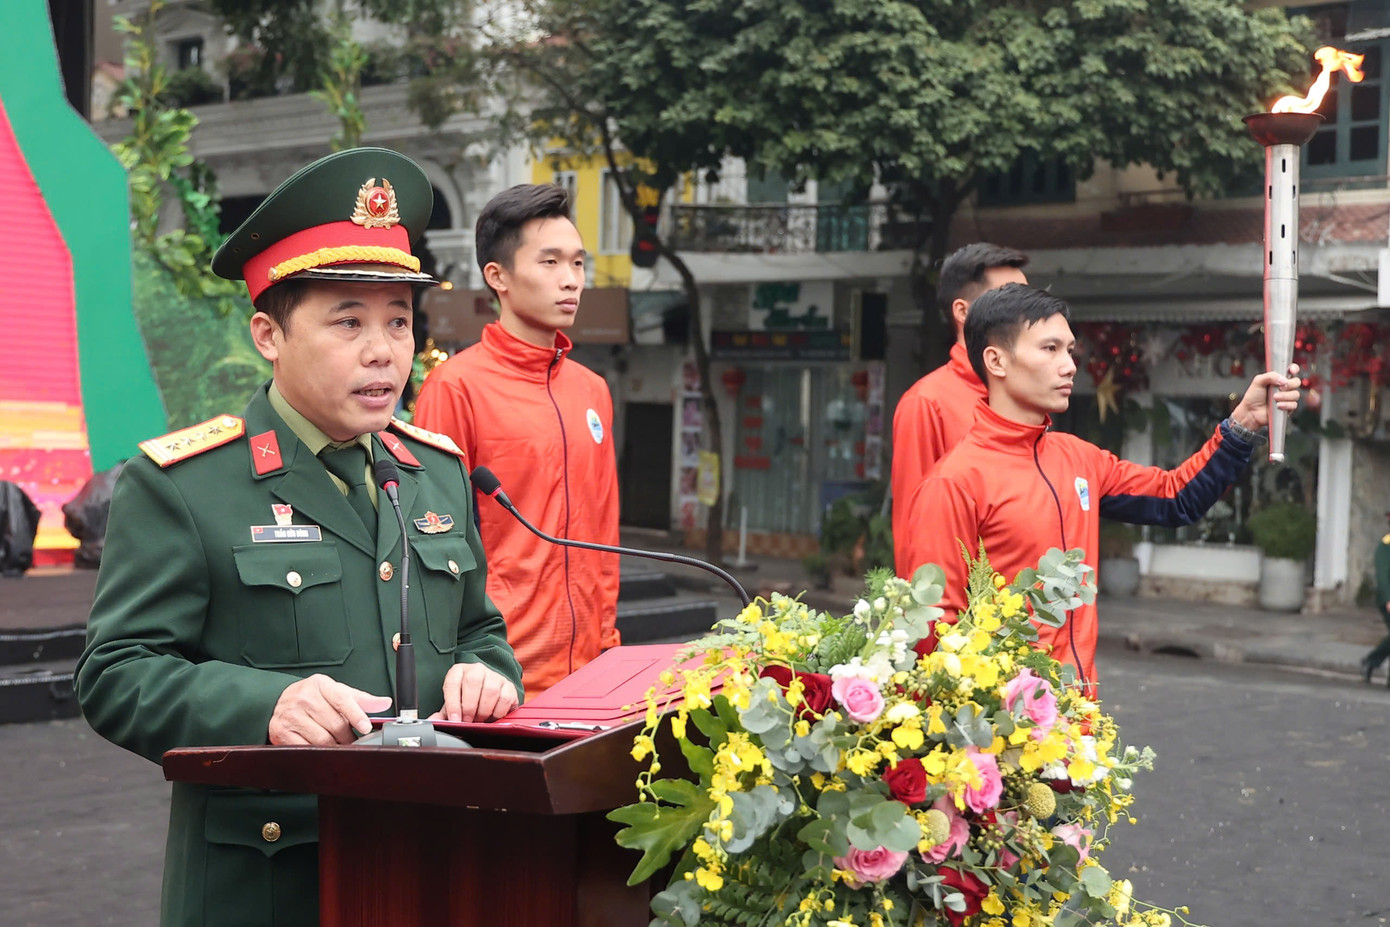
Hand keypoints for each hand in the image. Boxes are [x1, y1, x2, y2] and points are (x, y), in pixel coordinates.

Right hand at [268, 674, 391, 744]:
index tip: (366, 728)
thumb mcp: (336, 692)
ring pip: (322, 739)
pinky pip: (306, 748)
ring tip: (339, 744)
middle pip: (335, 724)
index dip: (356, 715)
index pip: (342, 700)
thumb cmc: (312, 697)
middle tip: (352, 740)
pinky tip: (322, 749)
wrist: (279, 701)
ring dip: (335, 746)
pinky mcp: (281, 732)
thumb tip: (386, 703)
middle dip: (348, 736)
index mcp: (320, 685)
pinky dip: (318, 752)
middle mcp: (304, 698)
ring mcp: (291, 715)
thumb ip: (361, 699)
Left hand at [434, 662, 518, 722]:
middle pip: (472, 682)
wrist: (486, 693)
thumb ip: (443, 714)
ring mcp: (494, 676)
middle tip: (468, 721)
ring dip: (484, 710)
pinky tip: (492, 716)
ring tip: (480, 719)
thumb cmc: (467, 700)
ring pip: (490, 690)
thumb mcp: (453, 705)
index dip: (453, 703)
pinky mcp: (509, 685)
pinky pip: (505, 698)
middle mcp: (477, 670)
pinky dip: (498, 712)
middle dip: (469, 707)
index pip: (453, 683)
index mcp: (458, 672)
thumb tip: (433, 721)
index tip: (455, 719)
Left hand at [1230, 363, 1301, 429]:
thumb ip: (1270, 376)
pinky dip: (1286, 405)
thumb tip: (1283, 379)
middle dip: (1289, 384)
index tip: (1292, 371)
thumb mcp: (1258, 381)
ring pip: (1296, 394)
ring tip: (1274, 398)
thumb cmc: (1253, 396)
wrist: (1251, 411)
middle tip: (1280, 388)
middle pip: (1297, 382)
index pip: (1291, 370)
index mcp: (1278, 378)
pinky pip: (1294, 405)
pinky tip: (1277, 405)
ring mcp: (1287, 397)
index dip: (1294, 369)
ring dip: (1285, 396)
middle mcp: (1284, 387)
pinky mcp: (1288, 407)